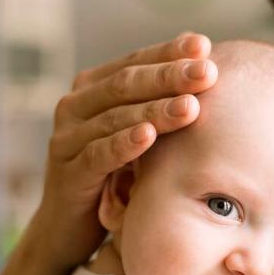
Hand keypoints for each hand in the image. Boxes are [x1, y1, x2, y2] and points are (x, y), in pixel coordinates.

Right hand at [29, 32, 217, 271]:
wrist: (68, 227)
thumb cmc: (113, 175)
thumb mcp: (136, 133)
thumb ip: (157, 99)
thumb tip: (203, 60)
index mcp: (92, 88)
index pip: (135, 62)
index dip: (169, 53)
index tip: (205, 47)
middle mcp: (75, 106)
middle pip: (125, 84)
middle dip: (169, 76)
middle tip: (207, 72)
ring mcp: (67, 138)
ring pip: (115, 117)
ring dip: (155, 111)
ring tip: (190, 107)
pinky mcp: (66, 172)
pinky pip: (97, 154)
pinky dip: (124, 144)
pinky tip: (149, 136)